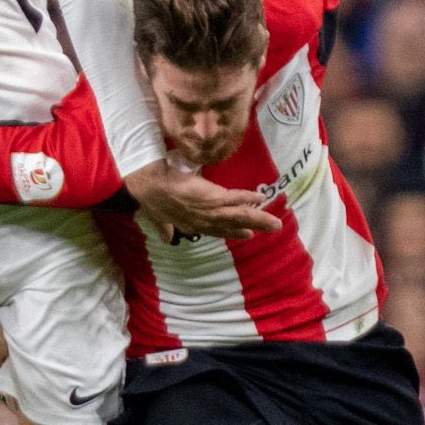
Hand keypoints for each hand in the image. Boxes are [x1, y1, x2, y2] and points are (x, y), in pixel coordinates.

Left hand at [124, 160, 278, 241]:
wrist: (150, 186)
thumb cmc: (153, 198)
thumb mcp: (157, 218)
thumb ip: (164, 228)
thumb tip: (166, 237)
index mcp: (193, 224)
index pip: (217, 229)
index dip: (232, 232)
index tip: (246, 234)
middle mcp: (205, 220)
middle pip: (234, 225)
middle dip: (254, 227)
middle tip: (273, 229)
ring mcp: (210, 210)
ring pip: (239, 216)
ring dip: (258, 219)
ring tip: (274, 222)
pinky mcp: (213, 198)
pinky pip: (235, 198)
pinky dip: (247, 198)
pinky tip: (261, 198)